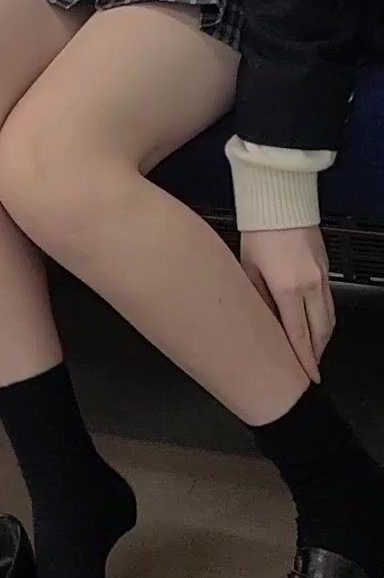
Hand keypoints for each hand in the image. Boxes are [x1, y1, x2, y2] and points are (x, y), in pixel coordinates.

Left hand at [241, 228, 335, 384]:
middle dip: (316, 353)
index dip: (304, 360)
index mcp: (288, 288)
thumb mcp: (248, 269)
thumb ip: (255, 298)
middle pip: (321, 331)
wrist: (281, 201)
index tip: (307, 376)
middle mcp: (311, 285)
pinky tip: (315, 321)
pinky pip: (329, 301)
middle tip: (308, 368)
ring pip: (329, 317)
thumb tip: (260, 321)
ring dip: (322, 337)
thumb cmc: (260, 230)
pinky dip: (324, 317)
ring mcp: (322, 276)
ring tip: (311, 350)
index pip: (299, 335)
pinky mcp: (326, 268)